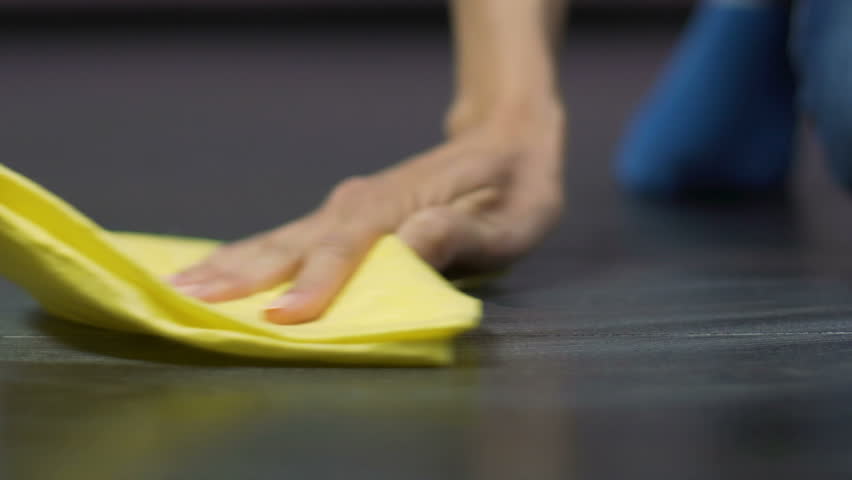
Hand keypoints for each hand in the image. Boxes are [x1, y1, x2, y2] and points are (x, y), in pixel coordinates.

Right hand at [168, 101, 565, 323]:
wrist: (506, 139)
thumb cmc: (515, 187)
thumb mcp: (510, 218)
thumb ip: (461, 232)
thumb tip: (413, 243)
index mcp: (399, 206)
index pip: (348, 249)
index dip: (315, 285)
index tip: (280, 318)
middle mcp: (362, 203)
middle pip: (295, 241)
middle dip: (243, 273)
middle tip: (186, 295)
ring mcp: (350, 206)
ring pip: (283, 237)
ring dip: (234, 262)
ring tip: (182, 282)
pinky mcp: (348, 214)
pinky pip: (293, 238)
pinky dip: (253, 254)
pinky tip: (223, 266)